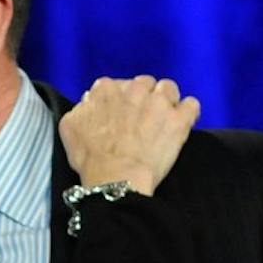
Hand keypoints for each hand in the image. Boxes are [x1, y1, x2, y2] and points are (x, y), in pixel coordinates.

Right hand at [60, 76, 200, 195]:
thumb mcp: (70, 127)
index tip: (119, 116)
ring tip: (163, 119)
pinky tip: (182, 123)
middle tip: (141, 119)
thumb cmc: (90, 157)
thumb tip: (90, 102)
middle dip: (143, 98)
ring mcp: (159, 102)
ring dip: (166, 101)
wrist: (115, 178)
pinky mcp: (179, 120)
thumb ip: (82, 107)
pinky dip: (188, 113)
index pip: (116, 86)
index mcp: (106, 89)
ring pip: (168, 88)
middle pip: (143, 84)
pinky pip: (192, 105)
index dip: (119, 101)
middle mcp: (134, 89)